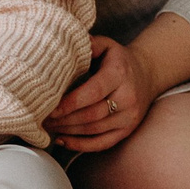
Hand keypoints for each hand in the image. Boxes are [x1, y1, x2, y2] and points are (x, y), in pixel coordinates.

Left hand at [48, 36, 157, 154]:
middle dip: (64, 119)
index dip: (70, 103)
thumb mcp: (106, 45)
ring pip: (94, 130)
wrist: (147, 74)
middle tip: (42, 119)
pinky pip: (103, 143)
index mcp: (119, 74)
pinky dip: (80, 145)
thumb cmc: (118, 60)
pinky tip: (62, 140)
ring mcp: (129, 117)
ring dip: (68, 131)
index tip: (50, 108)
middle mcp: (128, 97)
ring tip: (48, 127)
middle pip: (92, 115)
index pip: (93, 92)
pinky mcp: (127, 130)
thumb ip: (88, 45)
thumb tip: (65, 43)